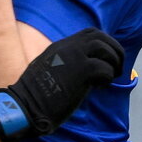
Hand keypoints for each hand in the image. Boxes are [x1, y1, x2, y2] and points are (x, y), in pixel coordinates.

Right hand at [0, 28, 123, 141]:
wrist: (23, 107)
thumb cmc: (32, 98)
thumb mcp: (46, 73)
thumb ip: (62, 67)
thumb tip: (80, 76)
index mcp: (58, 48)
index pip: (88, 34)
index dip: (103, 44)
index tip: (105, 60)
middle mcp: (66, 48)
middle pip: (99, 36)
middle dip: (114, 49)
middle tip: (118, 66)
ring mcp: (74, 57)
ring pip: (105, 48)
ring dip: (114, 61)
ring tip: (113, 76)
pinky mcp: (81, 72)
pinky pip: (105, 69)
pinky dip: (108, 77)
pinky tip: (100, 88)